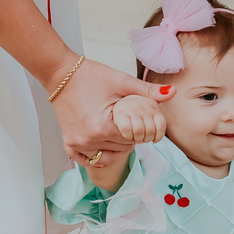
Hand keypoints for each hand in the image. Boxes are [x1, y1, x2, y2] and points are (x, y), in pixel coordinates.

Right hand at [50, 59, 173, 164]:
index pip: (133, 140)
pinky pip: (86, 159)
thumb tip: (173, 92)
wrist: (61, 73)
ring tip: (115, 129)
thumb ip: (147, 91)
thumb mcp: (122, 81)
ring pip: (106, 156)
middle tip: (126, 121)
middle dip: (128, 137)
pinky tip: (102, 145)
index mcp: (103, 127)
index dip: (139, 129)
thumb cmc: (90, 75)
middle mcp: (89, 140)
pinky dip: (96, 155)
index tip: (135, 118)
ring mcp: (77, 143)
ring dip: (115, 147)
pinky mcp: (69, 142)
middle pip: (121, 148)